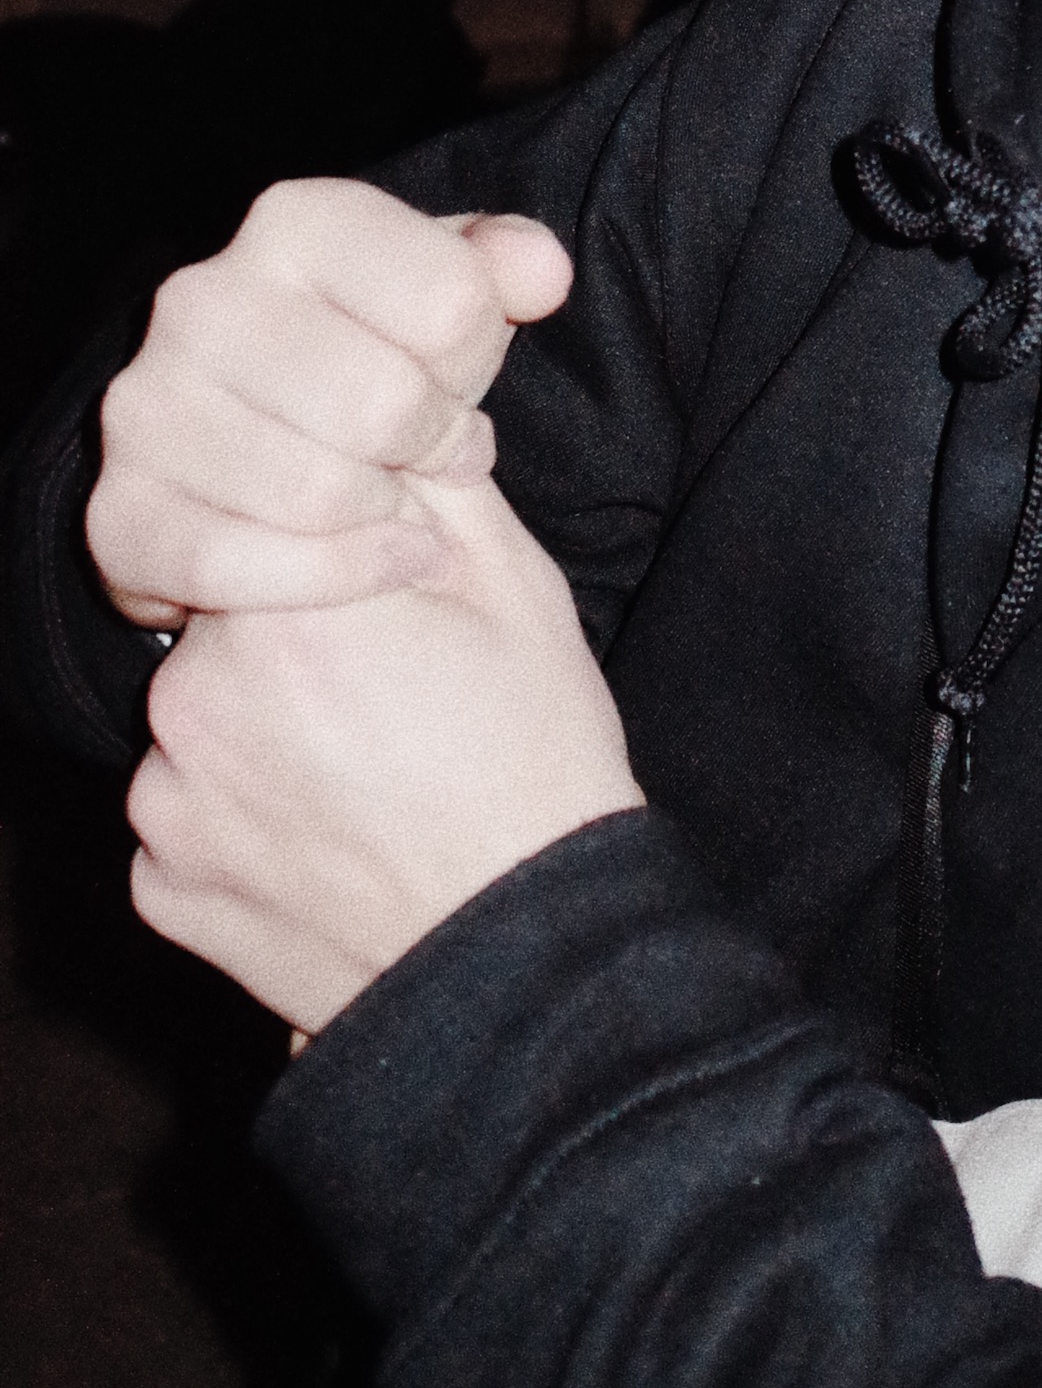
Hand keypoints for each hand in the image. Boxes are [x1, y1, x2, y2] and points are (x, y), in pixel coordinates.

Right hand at [90, 181, 571, 628]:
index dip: (473, 359)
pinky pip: (249, 569)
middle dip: (432, 445)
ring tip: (391, 498)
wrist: (255, 437)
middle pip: (384, 404)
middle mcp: (201, 299)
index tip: (454, 380)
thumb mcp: (445, 289)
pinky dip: (334, 577)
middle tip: (431, 456)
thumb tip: (540, 272)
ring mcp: (147, 407)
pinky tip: (368, 560)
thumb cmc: (373, 349)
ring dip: (384, 513)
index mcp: (293, 221)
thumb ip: (504, 267)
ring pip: (319, 493)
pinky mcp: (118, 513)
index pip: (452, 300)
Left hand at [129, 478, 642, 1033]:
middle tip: (389, 693)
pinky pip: (190, 819)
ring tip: (364, 775)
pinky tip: (330, 836)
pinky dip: (242, 821)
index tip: (389, 598)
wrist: (520, 964)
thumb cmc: (532, 765)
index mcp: (279, 609)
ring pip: (205, 723)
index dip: (332, 552)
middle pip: (229, 627)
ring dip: (261, 732)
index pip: (270, 526)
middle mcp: (193, 698)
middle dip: (292, 645)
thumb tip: (397, 423)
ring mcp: (168, 803)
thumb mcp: (515, 591)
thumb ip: (437, 484)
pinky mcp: (162, 888)